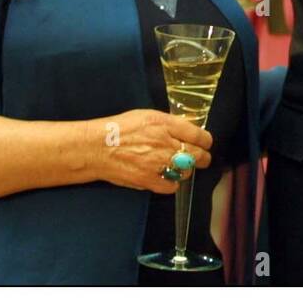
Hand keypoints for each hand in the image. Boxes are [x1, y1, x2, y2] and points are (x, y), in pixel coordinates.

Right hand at [87, 109, 213, 194]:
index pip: (199, 135)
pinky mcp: (149, 180)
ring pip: (186, 172)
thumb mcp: (147, 115)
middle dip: (202, 158)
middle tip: (200, 158)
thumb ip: (169, 123)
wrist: (96, 148)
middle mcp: (164, 144)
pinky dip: (171, 183)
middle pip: (198, 155)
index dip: (206, 141)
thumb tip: (188, 130)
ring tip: (177, 166)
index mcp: (165, 124)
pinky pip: (172, 186)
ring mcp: (158, 164)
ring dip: (185, 170)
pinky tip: (165, 177)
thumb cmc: (119, 128)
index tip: (205, 143)